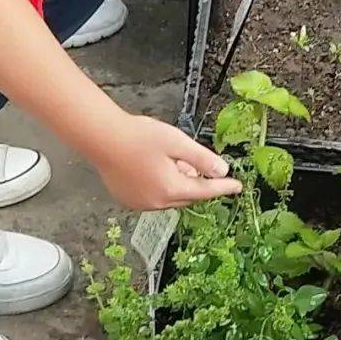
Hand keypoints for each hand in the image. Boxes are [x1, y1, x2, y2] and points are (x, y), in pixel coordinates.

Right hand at [94, 114, 241, 208]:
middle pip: (188, 196)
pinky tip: (158, 169)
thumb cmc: (138, 136)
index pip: (205, 191)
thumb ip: (201, 158)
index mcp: (170, 189)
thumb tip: (222, 170)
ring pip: (171, 198)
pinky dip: (163, 187)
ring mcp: (140, 203)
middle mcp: (155, 202)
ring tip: (176, 162)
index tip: (238, 186)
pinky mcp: (128, 199)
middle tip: (202, 166)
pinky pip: (154, 197)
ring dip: (180, 185)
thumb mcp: (177, 142)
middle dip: (199, 183)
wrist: (102, 137)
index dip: (223, 187)